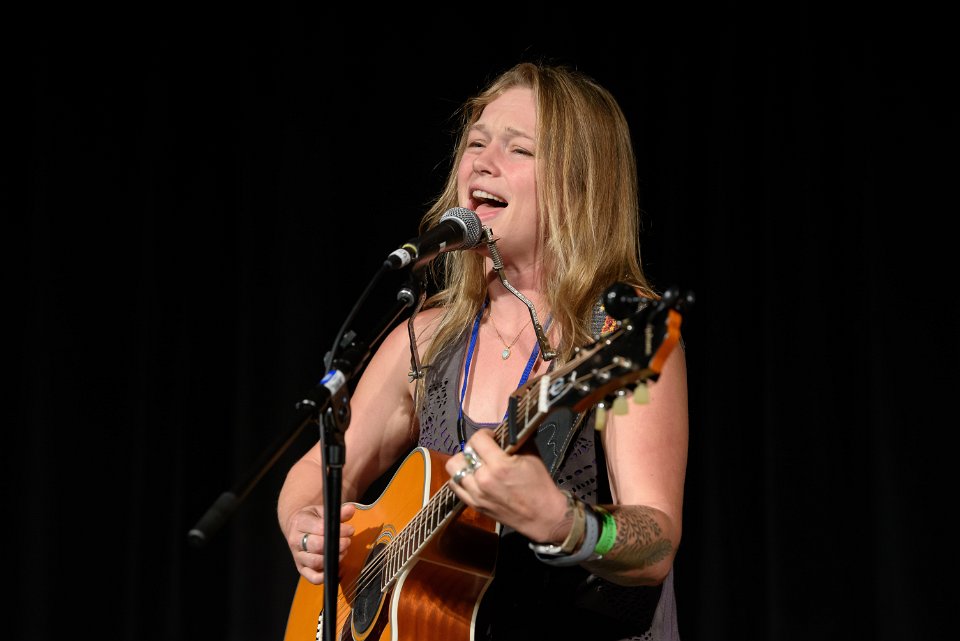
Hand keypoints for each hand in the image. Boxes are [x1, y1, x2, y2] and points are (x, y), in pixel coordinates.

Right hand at [285, 503, 355, 584]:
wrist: (296, 528)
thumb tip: (350, 509)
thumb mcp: (322, 511)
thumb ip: (338, 512)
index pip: (320, 528)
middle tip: (348, 541)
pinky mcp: (301, 569)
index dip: (339, 530)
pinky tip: (335, 568)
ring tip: (343, 551)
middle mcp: (296, 540)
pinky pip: (312, 578)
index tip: (350, 530)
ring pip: (315, 562)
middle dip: (337, 544)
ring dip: (334, 558)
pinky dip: (325, 577)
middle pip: (317, 546)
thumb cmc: (311, 519)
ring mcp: (298, 556)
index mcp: (300, 523)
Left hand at [444, 430, 569, 544]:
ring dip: (464, 462)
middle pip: (463, 452)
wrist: (542, 516)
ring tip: (476, 463)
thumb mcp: (532, 455)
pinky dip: (461, 478)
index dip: (485, 434)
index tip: (493, 436)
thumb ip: (515, 440)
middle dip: (474, 447)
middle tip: (484, 449)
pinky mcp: (474, 504)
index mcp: (499, 465)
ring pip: (454, 469)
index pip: (478, 439)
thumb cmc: (540, 485)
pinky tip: (472, 476)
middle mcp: (483, 479)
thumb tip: (506, 427)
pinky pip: (455, 486)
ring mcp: (476, 494)